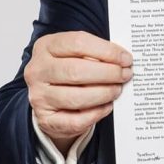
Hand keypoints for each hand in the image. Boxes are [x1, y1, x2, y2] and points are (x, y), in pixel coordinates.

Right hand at [25, 31, 132, 155]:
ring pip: (77, 97)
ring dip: (104, 94)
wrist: (49, 99)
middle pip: (76, 70)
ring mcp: (39, 96)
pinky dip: (96, 113)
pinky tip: (107, 106)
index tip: (125, 58)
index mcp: (46, 46)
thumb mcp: (76, 54)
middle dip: (108, 73)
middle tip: (125, 75)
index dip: (106, 51)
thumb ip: (95, 53)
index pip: (78, 43)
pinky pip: (76, 120)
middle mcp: (38, 70)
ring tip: (117, 90)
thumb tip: (123, 60)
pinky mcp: (46, 120)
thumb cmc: (68, 71)